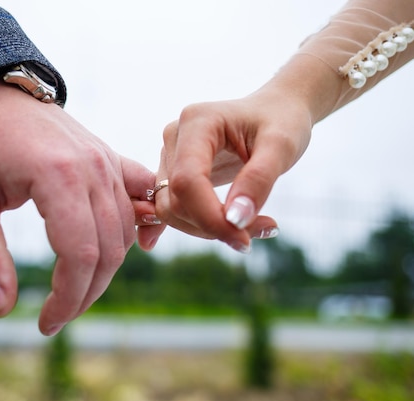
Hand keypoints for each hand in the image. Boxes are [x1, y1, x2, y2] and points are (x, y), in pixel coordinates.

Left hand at [0, 82, 163, 334]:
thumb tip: (1, 309)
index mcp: (56, 176)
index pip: (80, 254)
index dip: (67, 299)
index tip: (43, 324)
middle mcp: (93, 169)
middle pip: (109, 250)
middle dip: (84, 294)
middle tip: (55, 316)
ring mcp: (107, 162)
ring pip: (126, 232)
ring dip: (105, 270)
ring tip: (73, 291)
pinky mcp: (111, 159)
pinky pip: (143, 196)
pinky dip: (145, 224)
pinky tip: (142, 245)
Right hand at [155, 88, 312, 251]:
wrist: (276, 110)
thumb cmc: (282, 121)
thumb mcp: (282, 146)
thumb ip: (259, 180)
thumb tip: (235, 221)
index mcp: (197, 122)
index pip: (187, 182)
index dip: (210, 217)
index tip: (244, 239)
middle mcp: (174, 137)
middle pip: (175, 201)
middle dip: (213, 226)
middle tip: (258, 232)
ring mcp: (170, 155)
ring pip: (170, 210)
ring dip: (207, 229)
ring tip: (250, 227)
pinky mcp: (173, 172)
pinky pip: (171, 208)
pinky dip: (193, 225)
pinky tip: (204, 231)